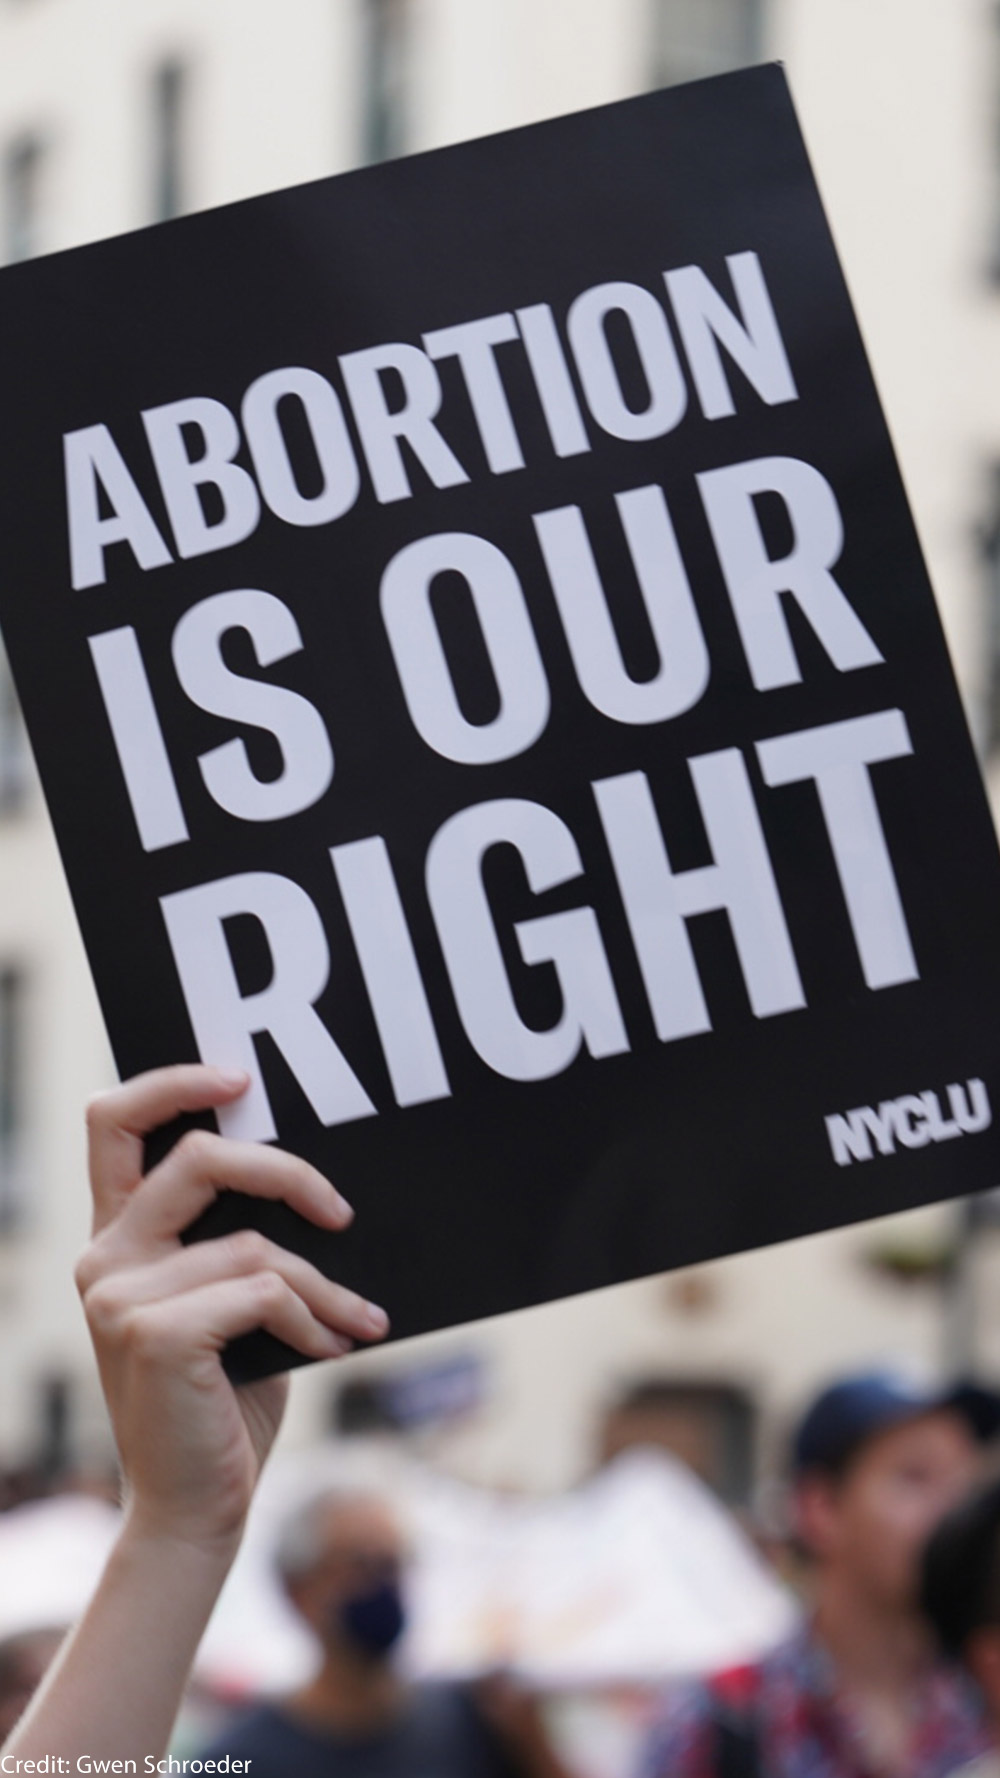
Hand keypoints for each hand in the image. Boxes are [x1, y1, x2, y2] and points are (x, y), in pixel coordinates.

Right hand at [75, 1064, 388, 1558]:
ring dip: (325, 1283)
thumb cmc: (221, 1402)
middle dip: (287, 1171)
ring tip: (355, 1319)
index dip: (173, 1082)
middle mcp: (104, 1258)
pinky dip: (315, 1317)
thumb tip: (312, 1182)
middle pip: (200, 1155)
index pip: (112, 1122)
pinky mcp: (156, 1333)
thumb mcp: (224, 1306)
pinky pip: (264, 1290)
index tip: (239, 1079)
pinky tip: (332, 1347)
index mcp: (115, 1239)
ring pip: (254, 1242)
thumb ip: (233, 1243)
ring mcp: (122, 1295)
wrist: (194, 1509)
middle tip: (339, 1212)